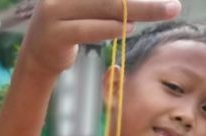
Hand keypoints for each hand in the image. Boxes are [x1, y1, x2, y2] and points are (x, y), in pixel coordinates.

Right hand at [20, 0, 180, 76]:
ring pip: (102, 8)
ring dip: (134, 11)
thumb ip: (104, 2)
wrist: (35, 58)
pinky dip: (110, 28)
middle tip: (172, 7)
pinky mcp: (54, 34)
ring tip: (160, 12)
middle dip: (142, 2)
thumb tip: (138, 3)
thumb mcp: (83, 9)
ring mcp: (52, 13)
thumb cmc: (67, 30)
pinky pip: (88, 29)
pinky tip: (129, 28)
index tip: (152, 0)